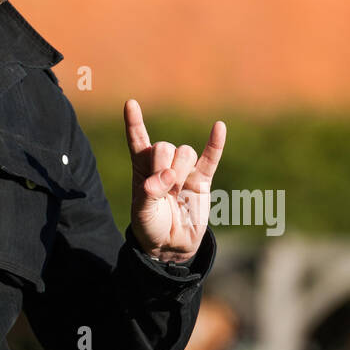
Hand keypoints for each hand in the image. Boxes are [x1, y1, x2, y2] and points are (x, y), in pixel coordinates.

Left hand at [123, 99, 225, 262]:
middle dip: (163, 165)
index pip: (137, 139)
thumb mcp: (142, 211)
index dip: (134, 122)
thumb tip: (168, 176)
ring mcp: (184, 170)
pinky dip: (215, 143)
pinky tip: (219, 127)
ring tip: (176, 191)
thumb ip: (151, 191)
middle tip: (162, 189)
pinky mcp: (202, 180)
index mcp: (142, 166)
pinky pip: (211, 158)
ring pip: (185, 152)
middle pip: (165, 146)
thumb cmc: (151, 225)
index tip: (130, 104)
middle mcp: (163, 163)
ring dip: (181, 170)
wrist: (170, 245)